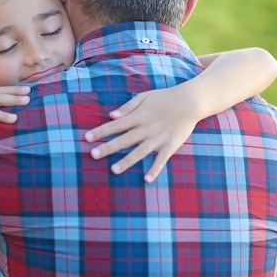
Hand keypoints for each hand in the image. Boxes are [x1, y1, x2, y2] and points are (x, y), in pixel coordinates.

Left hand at [84, 88, 198, 182]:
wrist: (190, 101)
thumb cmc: (165, 98)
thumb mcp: (144, 97)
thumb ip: (128, 107)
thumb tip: (111, 115)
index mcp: (138, 116)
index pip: (115, 125)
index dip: (101, 132)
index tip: (86, 138)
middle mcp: (146, 128)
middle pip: (124, 139)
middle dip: (108, 147)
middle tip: (93, 155)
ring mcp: (158, 138)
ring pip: (139, 152)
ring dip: (126, 161)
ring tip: (113, 170)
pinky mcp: (170, 145)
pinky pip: (161, 160)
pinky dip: (155, 169)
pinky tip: (146, 179)